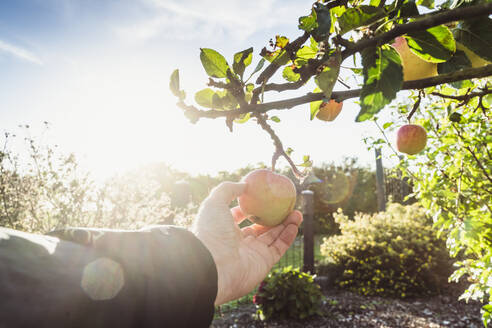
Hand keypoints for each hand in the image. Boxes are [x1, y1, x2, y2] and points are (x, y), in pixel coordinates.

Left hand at [192, 182, 302, 305]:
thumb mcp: (214, 203)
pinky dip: (288, 236)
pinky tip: (295, 224)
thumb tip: (244, 184)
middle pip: (260, 227)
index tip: (265, 197)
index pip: (240, 217)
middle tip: (286, 205)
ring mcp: (252, 253)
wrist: (213, 266)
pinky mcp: (264, 263)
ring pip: (273, 236)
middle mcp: (239, 242)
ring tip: (297, 212)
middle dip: (274, 216)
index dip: (252, 208)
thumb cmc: (211, 232)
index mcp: (225, 229)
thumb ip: (227, 189)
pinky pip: (279, 247)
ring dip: (286, 225)